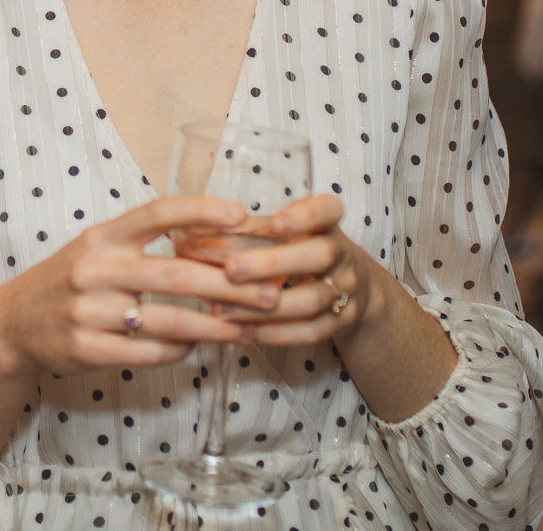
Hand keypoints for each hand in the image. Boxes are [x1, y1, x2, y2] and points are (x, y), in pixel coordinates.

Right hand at [0, 194, 282, 379]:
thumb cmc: (70, 281)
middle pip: (176, 274)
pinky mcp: (86, 348)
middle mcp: (95, 268)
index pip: (157, 212)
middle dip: (230, 286)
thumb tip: (213, 241)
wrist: (13, 325)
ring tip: (247, 330)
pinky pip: (148, 351)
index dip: (201, 210)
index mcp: (103, 236)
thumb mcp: (98, 248)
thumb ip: (144, 243)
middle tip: (269, 294)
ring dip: (216, 327)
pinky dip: (180, 349)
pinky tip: (198, 346)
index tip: (242, 215)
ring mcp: (88, 310)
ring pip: (169, 319)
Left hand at [216, 194, 388, 347]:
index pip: (327, 210)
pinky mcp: (341, 322)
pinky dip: (276, 333)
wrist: (354, 287)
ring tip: (221, 308)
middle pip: (319, 255)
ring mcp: (346, 290)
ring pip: (311, 300)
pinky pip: (311, 331)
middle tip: (230, 269)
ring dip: (264, 306)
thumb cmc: (301, 250)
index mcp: (328, 223)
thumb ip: (250, 229)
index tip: (274, 223)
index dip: (304, 216)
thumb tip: (188, 233)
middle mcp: (342, 254)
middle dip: (274, 263)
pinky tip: (242, 332)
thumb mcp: (288, 232)